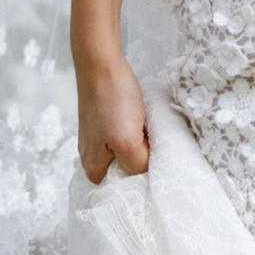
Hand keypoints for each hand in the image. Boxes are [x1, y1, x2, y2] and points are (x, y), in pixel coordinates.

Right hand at [76, 48, 149, 182]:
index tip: (159, 172)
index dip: (143, 184)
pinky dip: (141, 134)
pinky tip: (147, 124)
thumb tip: (148, 173)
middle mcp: (93, 159)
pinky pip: (129, 138)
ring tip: (154, 136)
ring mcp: (100, 141)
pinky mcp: (108, 124)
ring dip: (145, 147)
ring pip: (131, 154)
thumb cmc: (111, 101)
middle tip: (160, 152)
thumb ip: (137, 165)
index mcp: (94, 170)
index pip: (123, 192)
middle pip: (127, 173)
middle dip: (145, 164)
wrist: (102, 63)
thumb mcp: (126, 141)